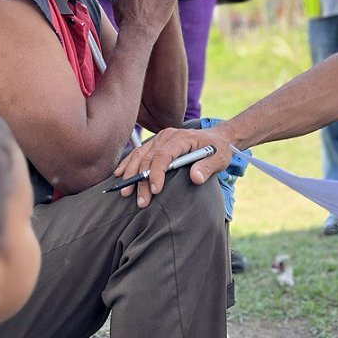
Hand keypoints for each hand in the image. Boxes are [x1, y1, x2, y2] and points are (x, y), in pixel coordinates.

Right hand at [114, 125, 230, 207]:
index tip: (155, 191)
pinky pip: (138, 152)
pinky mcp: (156, 143)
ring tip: (125, 192)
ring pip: (139, 155)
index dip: (157, 173)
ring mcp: (159, 138)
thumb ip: (207, 167)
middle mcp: (167, 135)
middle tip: (141, 201)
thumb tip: (196, 178)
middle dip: (142, 181)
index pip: (163, 155)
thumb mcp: (219, 158)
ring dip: (131, 174)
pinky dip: (128, 163)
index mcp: (181, 137)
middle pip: (149, 158)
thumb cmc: (218, 149)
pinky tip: (119, 174)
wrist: (218, 138)